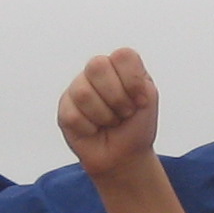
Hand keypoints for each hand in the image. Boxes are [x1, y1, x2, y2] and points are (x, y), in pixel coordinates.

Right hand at [59, 49, 160, 176]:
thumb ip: (135, 79)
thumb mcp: (148, 99)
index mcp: (119, 65)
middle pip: (97, 66)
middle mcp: (97, 72)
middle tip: (124, 113)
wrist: (124, 157)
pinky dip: (90, 129)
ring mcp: (78, 88)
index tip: (140, 102)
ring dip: (104, 116)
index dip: (133, 81)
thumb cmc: (136, 126)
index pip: (122, 55)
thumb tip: (109, 75)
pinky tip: (94, 130)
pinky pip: (73, 115)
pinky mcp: (64, 108)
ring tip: (109, 122)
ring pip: (83, 92)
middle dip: (117, 97)